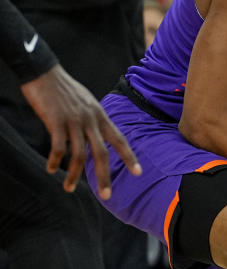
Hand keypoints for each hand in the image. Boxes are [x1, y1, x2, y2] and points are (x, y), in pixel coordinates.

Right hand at [20, 65, 140, 196]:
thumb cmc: (65, 89)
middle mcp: (91, 120)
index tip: (139, 173)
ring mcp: (74, 121)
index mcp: (101, 116)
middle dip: (105, 176)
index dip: (129, 157)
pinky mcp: (55, 121)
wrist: (44, 72)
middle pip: (102, 153)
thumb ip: (93, 120)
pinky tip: (50, 170)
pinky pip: (58, 147)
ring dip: (74, 175)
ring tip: (69, 189)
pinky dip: (55, 161)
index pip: (120, 139)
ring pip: (78, 155)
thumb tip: (95, 136)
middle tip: (107, 196)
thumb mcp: (87, 103)